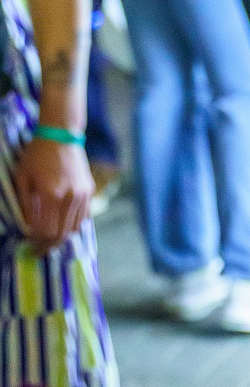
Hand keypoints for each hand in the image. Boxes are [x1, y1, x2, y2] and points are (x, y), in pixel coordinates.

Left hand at [13, 134, 93, 251]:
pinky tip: (61, 223)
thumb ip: (25, 204)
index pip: (46, 231)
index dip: (37, 242)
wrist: (61, 136)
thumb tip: (28, 227)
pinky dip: (72, 225)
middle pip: (61, 234)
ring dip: (61, 236)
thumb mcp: (23, 177)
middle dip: (48, 245)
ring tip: (49, 238)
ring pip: (74, 228)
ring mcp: (82, 195)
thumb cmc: (37, 155)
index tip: (29, 246)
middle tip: (38, 250)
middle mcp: (70, 197)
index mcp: (51, 194)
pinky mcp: (89, 191)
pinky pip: (83, 217)